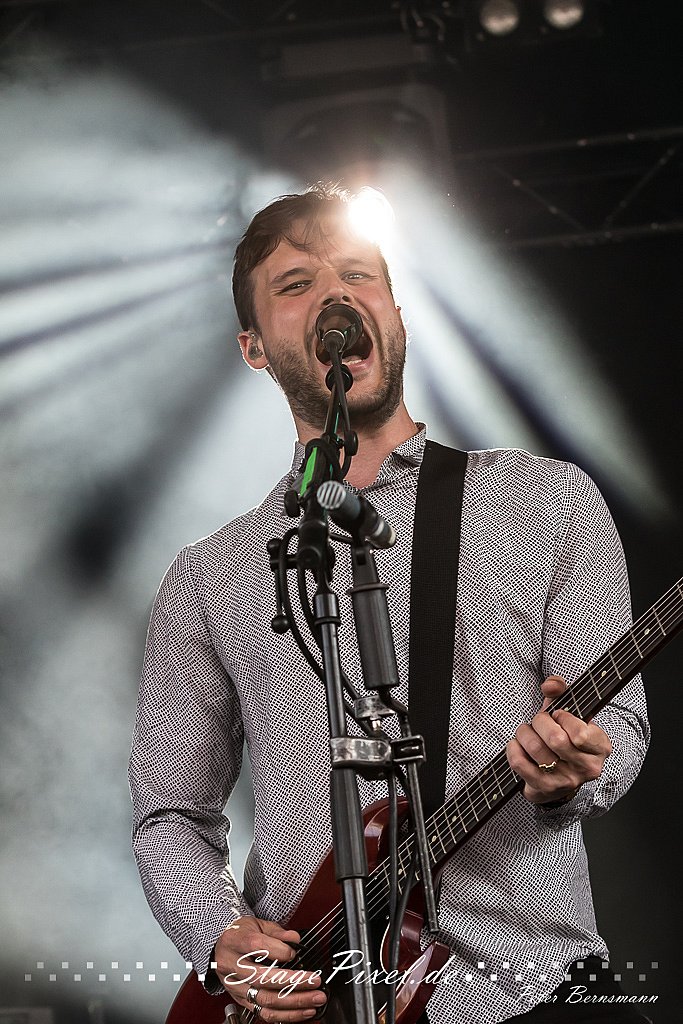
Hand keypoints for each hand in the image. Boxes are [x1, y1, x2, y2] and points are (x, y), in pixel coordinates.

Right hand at [215, 916, 326, 1021]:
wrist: (220, 946)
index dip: (278, 950)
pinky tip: (301, 1011)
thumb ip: (278, 932)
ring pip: (265, 1000)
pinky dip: (285, 1015)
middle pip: (263, 978)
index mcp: (235, 941)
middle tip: (315, 983)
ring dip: (294, 1003)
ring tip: (314, 1000)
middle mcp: (232, 966)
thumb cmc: (240, 934)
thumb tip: (296, 940)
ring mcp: (235, 986)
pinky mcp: (241, 1000)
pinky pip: (263, 1013)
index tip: (295, 953)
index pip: (256, 946)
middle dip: (294, 983)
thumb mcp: (257, 924)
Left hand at [506, 675, 611, 804]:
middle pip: (555, 739)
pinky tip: (516, 745)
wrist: (559, 775)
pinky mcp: (545, 788)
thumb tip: (550, 686)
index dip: (563, 718)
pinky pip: (519, 763)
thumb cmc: (564, 736)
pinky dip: (513, 749)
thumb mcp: (568, 711)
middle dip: (539, 722)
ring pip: (535, 748)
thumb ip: (561, 690)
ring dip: (524, 734)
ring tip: (526, 733)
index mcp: (600, 747)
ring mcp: (566, 781)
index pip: (580, 733)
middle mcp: (588, 767)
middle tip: (538, 722)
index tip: (558, 715)